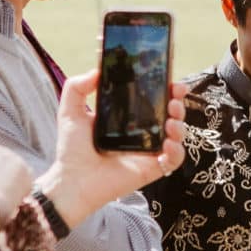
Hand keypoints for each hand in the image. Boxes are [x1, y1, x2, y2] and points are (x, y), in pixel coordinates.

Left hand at [39, 73, 188, 227]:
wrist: (73, 180)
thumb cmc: (72, 150)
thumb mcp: (70, 112)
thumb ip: (77, 87)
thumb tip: (97, 70)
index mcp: (126, 119)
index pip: (151, 100)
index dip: (164, 89)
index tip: (169, 80)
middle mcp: (141, 134)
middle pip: (169, 114)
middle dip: (177, 104)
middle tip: (174, 99)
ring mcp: (149, 152)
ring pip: (176, 135)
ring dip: (180, 126)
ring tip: (171, 122)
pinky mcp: (152, 169)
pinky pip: (173, 160)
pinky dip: (177, 151)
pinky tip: (168, 144)